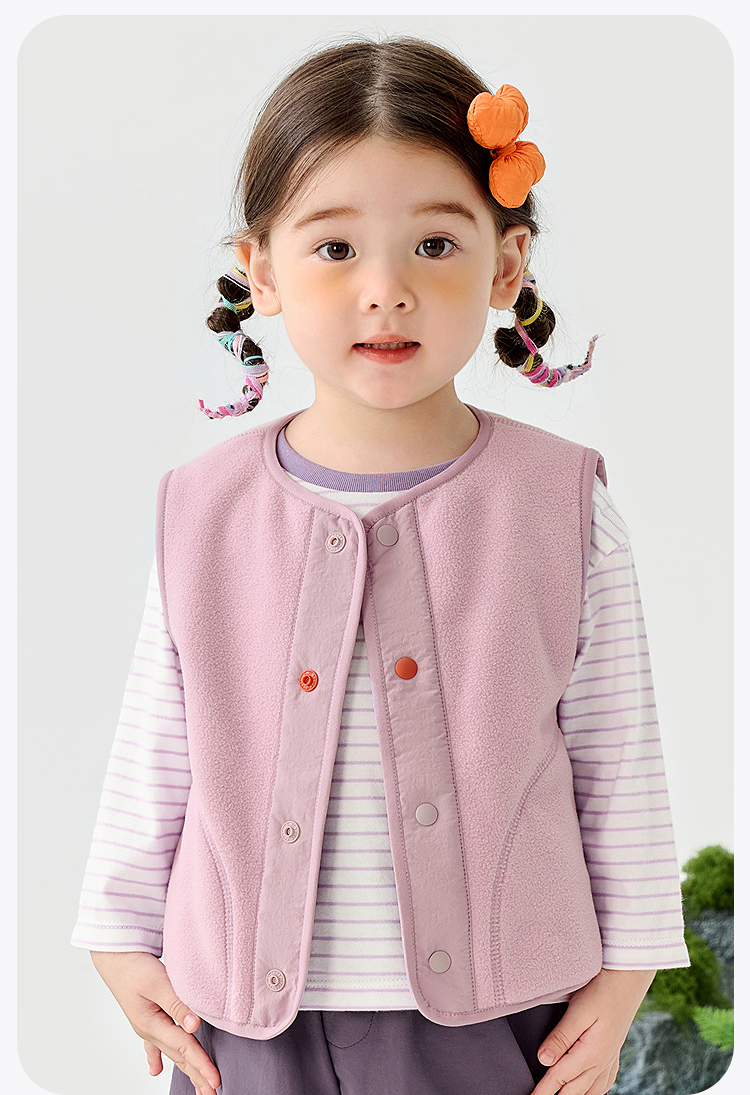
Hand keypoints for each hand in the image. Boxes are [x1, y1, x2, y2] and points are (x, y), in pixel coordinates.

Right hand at [90, 950, 221, 1094]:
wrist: (115, 957)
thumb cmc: (135, 966)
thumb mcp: (158, 982)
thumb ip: (177, 1004)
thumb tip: (194, 1026)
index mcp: (151, 1024)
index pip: (184, 1047)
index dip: (201, 1064)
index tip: (215, 1080)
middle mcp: (149, 1030)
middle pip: (179, 1056)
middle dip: (197, 1075)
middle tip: (212, 1092)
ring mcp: (146, 1026)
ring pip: (172, 1052)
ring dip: (187, 1068)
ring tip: (199, 1086)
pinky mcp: (146, 1017)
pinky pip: (156, 1043)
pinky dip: (159, 1057)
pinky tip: (156, 1070)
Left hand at [530, 968, 656, 1094]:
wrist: (628, 979)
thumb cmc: (602, 990)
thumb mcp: (578, 1010)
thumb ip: (561, 1036)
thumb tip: (544, 1060)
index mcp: (591, 1052)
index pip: (560, 1077)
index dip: (543, 1090)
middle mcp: (601, 1060)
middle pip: (574, 1089)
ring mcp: (609, 1057)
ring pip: (590, 1090)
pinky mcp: (613, 1051)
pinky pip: (604, 1082)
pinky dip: (593, 1091)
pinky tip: (589, 1091)